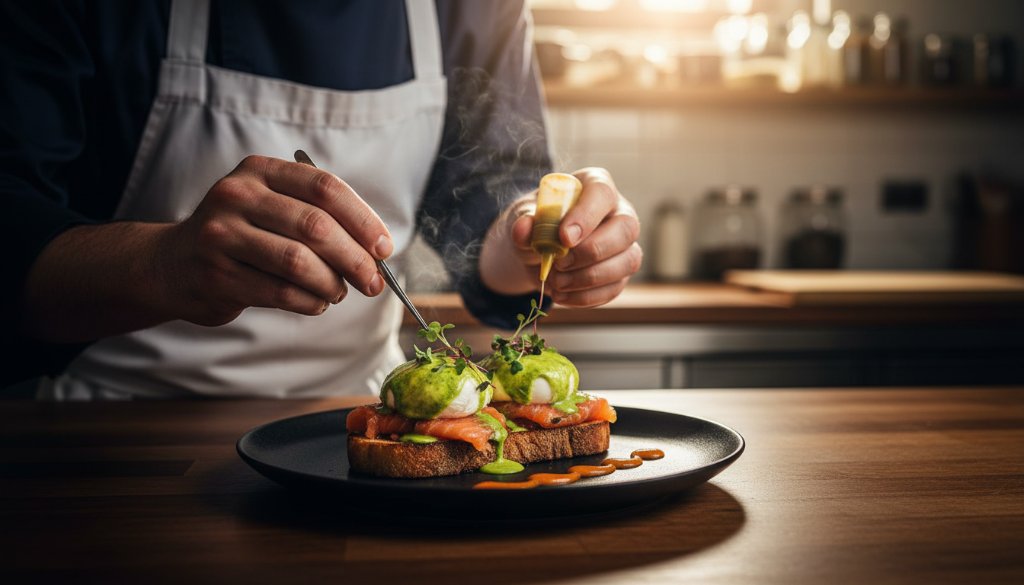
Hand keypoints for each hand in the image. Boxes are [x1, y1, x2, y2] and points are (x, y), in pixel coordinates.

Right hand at [160, 155, 391, 325]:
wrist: (173, 264)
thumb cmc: (243, 236)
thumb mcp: (272, 207)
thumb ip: (319, 216)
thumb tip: (377, 249)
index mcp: (260, 170)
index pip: (325, 187)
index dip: (363, 219)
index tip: (384, 248)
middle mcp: (237, 195)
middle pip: (316, 227)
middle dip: (355, 259)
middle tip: (373, 282)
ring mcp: (222, 234)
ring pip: (299, 262)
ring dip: (331, 284)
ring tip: (337, 293)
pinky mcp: (216, 274)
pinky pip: (280, 292)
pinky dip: (309, 301)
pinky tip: (314, 302)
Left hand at [481, 167, 641, 306]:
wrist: (538, 248)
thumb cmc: (537, 222)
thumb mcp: (524, 216)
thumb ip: (523, 220)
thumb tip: (523, 229)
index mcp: (595, 185)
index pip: (601, 193)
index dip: (586, 216)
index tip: (564, 238)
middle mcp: (619, 212)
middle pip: (626, 228)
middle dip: (592, 251)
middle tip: (559, 263)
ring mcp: (625, 245)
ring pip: (628, 261)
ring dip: (589, 278)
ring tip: (557, 281)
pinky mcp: (620, 273)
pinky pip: (615, 288)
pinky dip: (586, 297)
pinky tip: (561, 295)